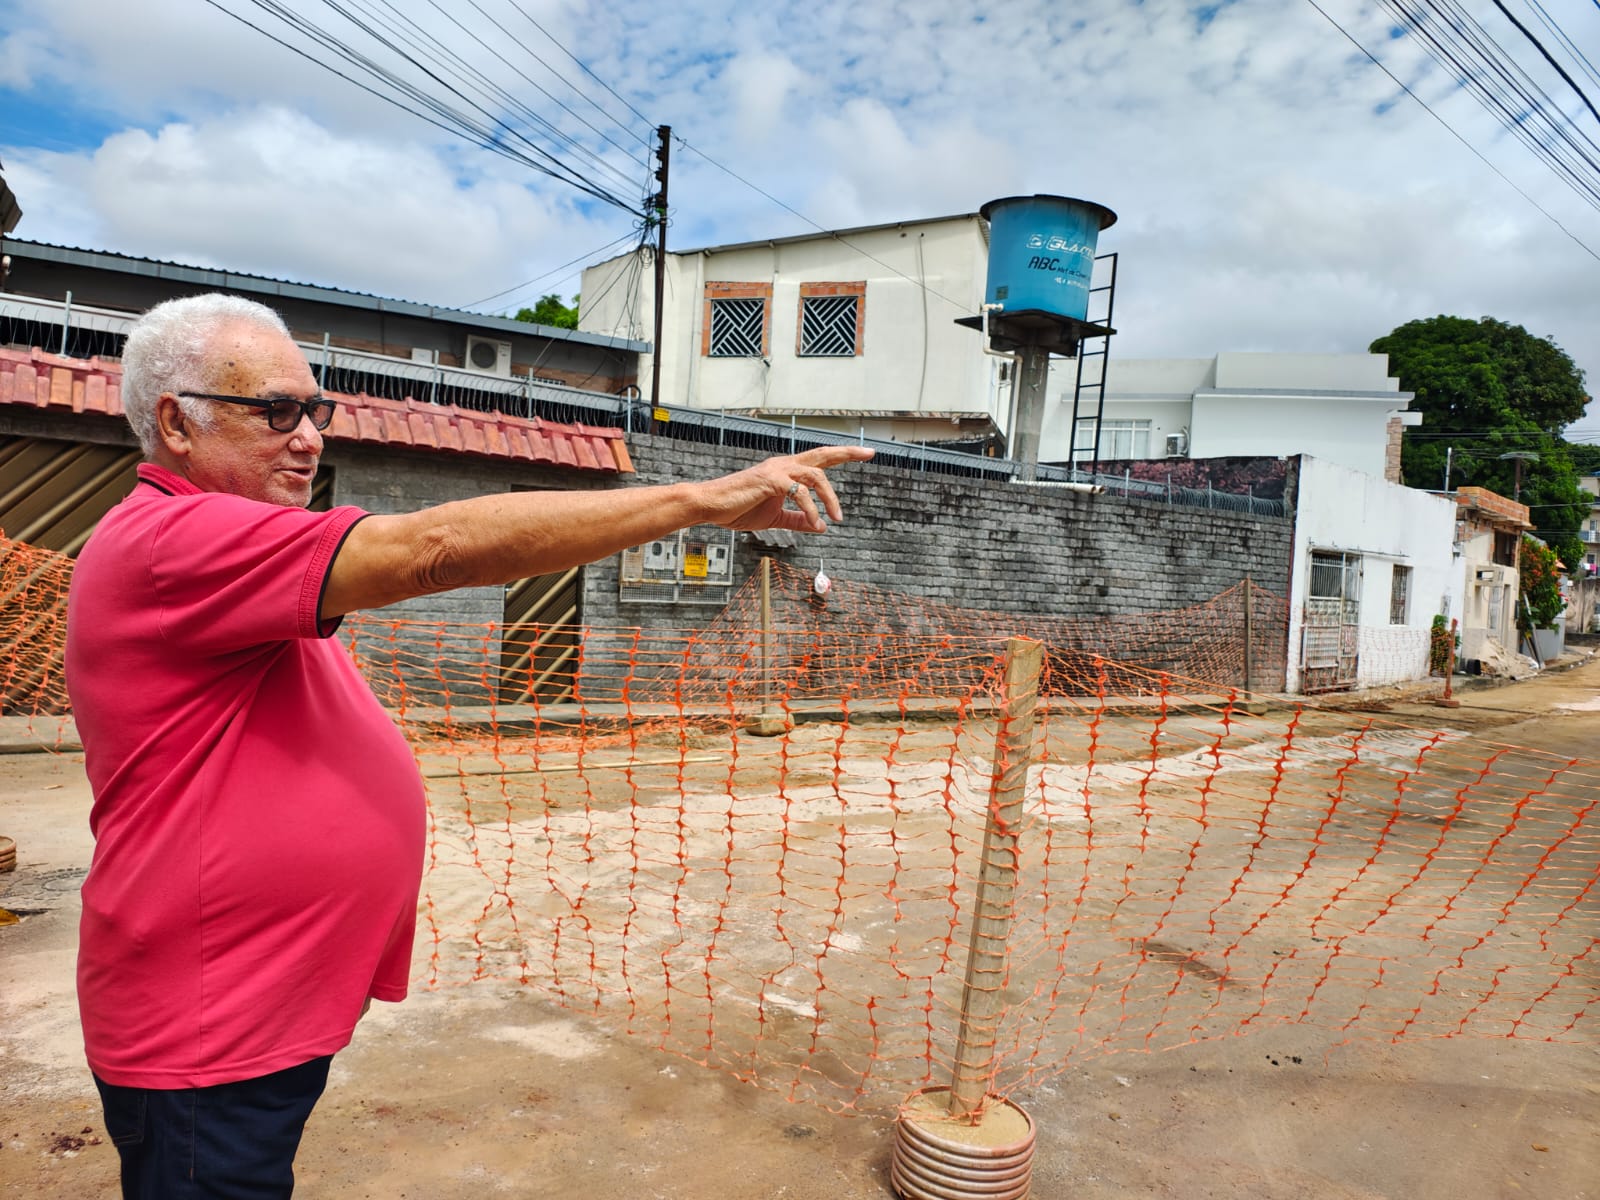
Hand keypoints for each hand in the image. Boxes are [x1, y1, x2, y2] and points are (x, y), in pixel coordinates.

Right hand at [707, 445, 873, 532]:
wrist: (710, 506)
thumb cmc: (738, 509)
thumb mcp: (774, 518)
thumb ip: (798, 521)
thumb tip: (822, 527)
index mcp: (786, 471)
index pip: (819, 460)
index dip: (842, 455)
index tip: (864, 453)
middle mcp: (784, 465)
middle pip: (821, 455)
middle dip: (847, 453)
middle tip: (869, 453)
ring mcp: (776, 470)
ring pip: (815, 476)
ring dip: (830, 497)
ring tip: (838, 517)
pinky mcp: (769, 480)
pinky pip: (798, 492)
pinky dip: (810, 508)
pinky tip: (814, 521)